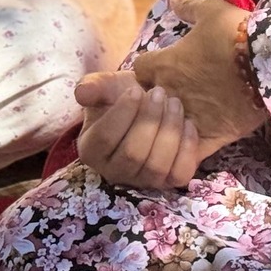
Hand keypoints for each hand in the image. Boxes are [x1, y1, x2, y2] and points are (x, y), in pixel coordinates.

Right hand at [73, 69, 208, 188]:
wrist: (151, 107)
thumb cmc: (125, 96)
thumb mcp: (106, 86)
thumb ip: (93, 86)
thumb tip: (81, 93)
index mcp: (91, 150)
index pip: (105, 138)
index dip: (122, 113)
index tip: (136, 90)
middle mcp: (113, 172)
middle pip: (133, 153)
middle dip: (149, 120)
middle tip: (160, 93)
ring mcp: (142, 181)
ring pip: (157, 165)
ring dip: (169, 131)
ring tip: (175, 103)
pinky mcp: (167, 183)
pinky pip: (179, 174)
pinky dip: (187, 148)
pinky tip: (188, 124)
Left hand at [130, 0, 268, 151]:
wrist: (270, 61)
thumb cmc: (237, 33)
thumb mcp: (212, 11)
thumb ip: (189, 7)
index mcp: (164, 63)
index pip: (138, 70)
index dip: (146, 71)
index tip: (158, 70)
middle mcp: (170, 92)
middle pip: (146, 104)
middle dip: (151, 103)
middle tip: (168, 98)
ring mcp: (189, 117)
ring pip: (163, 132)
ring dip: (167, 128)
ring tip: (181, 122)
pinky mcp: (211, 136)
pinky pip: (188, 155)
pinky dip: (186, 153)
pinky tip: (191, 148)